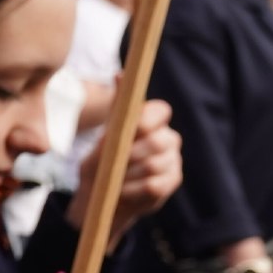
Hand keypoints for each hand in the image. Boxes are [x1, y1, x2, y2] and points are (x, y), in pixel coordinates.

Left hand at [66, 100, 179, 247]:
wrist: (100, 197)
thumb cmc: (101, 162)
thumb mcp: (104, 135)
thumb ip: (117, 109)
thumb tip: (120, 75)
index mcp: (152, 122)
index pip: (161, 111)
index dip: (147, 120)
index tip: (130, 129)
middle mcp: (168, 138)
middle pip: (160, 140)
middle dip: (132, 153)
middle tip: (114, 161)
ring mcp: (173, 160)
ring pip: (157, 163)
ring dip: (129, 173)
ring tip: (113, 178)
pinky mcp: (172, 182)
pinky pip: (155, 185)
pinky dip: (133, 189)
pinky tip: (122, 191)